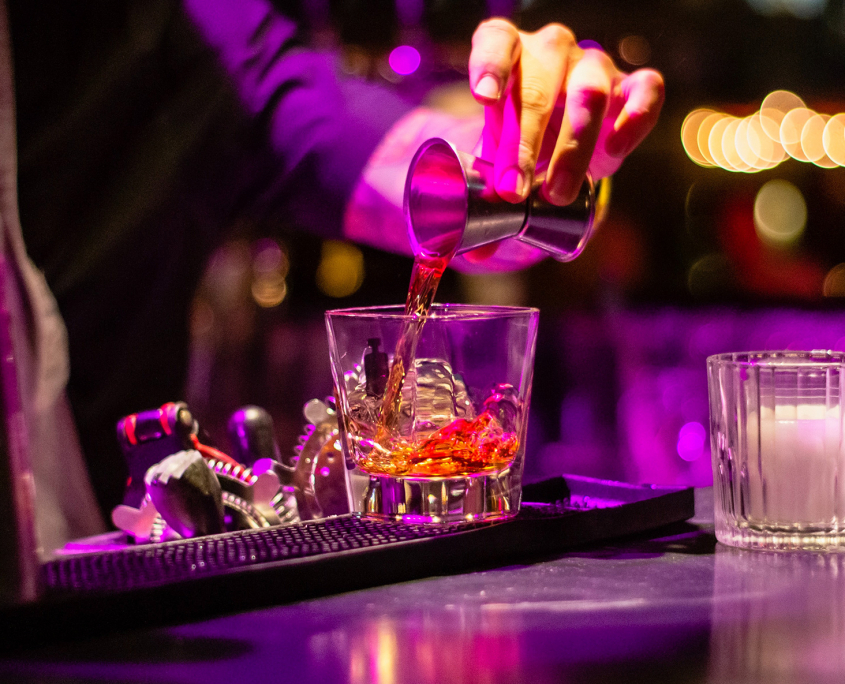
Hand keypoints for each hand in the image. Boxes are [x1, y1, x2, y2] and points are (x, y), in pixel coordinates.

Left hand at [469, 19, 663, 205]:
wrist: (561, 138)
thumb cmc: (520, 139)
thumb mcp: (495, 162)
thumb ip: (485, 197)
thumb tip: (477, 252)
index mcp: (508, 54)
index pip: (496, 44)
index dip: (489, 67)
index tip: (484, 98)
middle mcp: (550, 51)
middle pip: (537, 86)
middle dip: (524, 143)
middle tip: (514, 190)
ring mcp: (593, 65)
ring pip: (590, 92)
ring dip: (573, 148)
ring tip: (557, 193)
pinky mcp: (631, 85)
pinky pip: (645, 89)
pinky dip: (635, 118)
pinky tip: (616, 151)